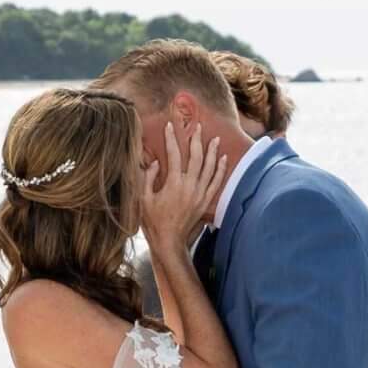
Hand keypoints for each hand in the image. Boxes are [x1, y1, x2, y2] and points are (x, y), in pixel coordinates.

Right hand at [140, 120, 227, 252]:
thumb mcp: (144, 199)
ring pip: (210, 167)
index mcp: (173, 183)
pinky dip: (221, 169)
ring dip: (213, 151)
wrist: (169, 241)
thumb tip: (154, 163)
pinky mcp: (205, 201)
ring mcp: (200, 194)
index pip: (174, 154)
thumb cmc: (153, 221)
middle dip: (197, 139)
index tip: (170, 126)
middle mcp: (189, 186)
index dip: (171, 139)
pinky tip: (223, 159)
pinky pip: (216, 182)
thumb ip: (147, 178)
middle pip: (196, 157)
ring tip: (215, 138)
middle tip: (198, 127)